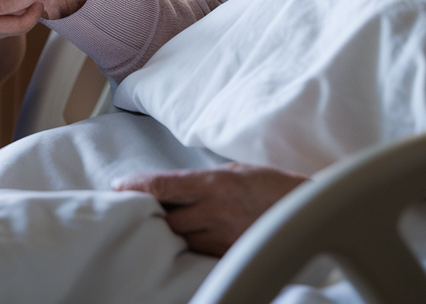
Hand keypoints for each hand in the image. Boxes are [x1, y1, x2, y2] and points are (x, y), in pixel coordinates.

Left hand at [113, 163, 305, 256]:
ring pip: (180, 239)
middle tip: (132, 208)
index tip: (118, 186)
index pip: (163, 185)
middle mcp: (214, 211)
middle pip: (166, 218)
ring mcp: (222, 237)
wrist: (306, 209)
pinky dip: (188, 246)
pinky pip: (199, 253)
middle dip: (148, 213)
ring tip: (156, 224)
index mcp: (213, 183)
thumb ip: (203, 180)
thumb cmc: (269, 184)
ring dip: (168, 232)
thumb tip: (174, 185)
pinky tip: (183, 241)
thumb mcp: (233, 170)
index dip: (136, 185)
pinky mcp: (230, 256)